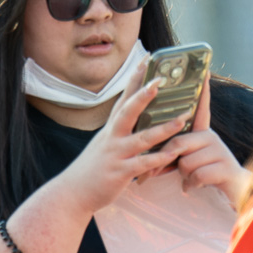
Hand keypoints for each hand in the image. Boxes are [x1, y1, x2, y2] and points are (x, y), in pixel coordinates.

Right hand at [52, 70, 190, 215]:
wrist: (71, 193)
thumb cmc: (91, 169)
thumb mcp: (105, 144)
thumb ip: (121, 131)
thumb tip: (138, 118)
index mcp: (110, 129)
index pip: (124, 97)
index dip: (135, 78)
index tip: (147, 58)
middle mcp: (112, 138)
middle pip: (128, 111)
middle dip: (143, 95)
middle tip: (160, 80)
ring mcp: (115, 155)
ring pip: (141, 138)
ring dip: (162, 128)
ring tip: (181, 118)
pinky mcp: (120, 173)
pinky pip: (142, 164)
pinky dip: (158, 159)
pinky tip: (173, 154)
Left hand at [153, 80, 251, 199]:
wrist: (232, 194)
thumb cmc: (200, 176)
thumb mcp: (183, 160)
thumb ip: (170, 151)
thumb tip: (150, 153)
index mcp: (200, 133)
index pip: (199, 110)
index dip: (202, 92)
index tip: (204, 71)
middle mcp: (211, 137)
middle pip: (177, 142)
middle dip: (166, 162)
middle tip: (157, 174)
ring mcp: (220, 151)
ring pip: (186, 162)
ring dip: (183, 176)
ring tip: (191, 179)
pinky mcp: (226, 167)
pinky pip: (197, 174)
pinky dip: (192, 184)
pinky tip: (196, 186)